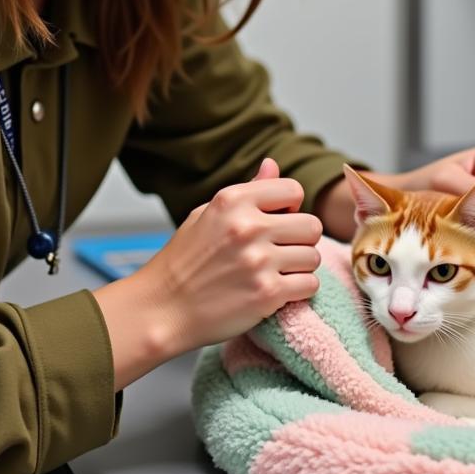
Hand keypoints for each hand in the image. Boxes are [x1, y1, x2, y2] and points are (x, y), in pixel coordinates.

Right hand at [134, 158, 322, 354]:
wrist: (161, 309)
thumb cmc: (184, 261)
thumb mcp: (208, 214)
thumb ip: (247, 190)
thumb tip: (273, 164)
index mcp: (232, 200)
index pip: (293, 190)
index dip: (291, 208)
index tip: (278, 222)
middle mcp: (248, 227)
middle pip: (311, 225)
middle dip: (301, 239)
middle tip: (280, 251)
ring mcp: (259, 261)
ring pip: (313, 257)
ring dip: (300, 267)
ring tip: (275, 273)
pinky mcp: (266, 294)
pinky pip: (309, 285)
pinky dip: (298, 291)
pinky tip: (276, 291)